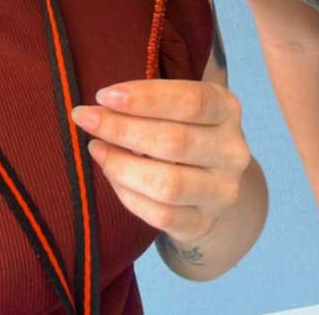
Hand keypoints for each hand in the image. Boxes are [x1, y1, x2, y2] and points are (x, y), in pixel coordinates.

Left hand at [71, 79, 250, 248]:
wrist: (210, 181)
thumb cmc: (184, 128)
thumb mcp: (179, 105)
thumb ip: (150, 101)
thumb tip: (101, 105)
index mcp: (227, 109)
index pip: (190, 101)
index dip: (145, 98)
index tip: (103, 96)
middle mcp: (232, 151)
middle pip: (174, 142)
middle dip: (121, 129)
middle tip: (86, 118)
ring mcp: (221, 191)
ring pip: (167, 184)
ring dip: (121, 165)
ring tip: (96, 149)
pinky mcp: (203, 223)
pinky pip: (160, 215)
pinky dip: (128, 195)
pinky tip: (111, 175)